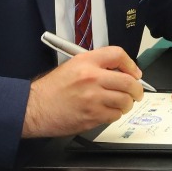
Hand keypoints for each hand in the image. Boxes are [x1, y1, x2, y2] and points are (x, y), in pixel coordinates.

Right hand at [22, 47, 143, 137]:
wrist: (35, 108)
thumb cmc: (50, 90)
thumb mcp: (71, 67)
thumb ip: (94, 66)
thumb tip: (118, 72)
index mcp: (85, 62)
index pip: (117, 55)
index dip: (131, 64)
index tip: (134, 72)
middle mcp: (91, 77)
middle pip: (128, 81)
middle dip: (137, 89)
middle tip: (136, 93)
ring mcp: (93, 98)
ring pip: (125, 100)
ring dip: (126, 104)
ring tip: (121, 104)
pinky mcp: (93, 115)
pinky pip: (115, 115)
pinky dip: (115, 114)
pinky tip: (107, 112)